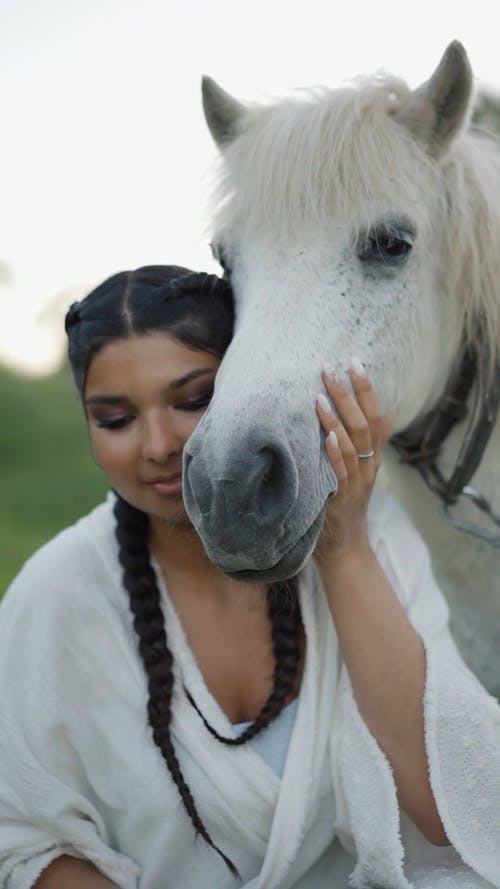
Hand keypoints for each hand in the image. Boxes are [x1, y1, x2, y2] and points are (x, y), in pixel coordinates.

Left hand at [314, 358, 392, 563]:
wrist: (345, 548)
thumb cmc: (346, 505)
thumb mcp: (361, 470)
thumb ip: (373, 442)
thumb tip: (389, 410)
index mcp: (372, 457)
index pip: (373, 414)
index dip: (365, 388)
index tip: (355, 360)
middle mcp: (368, 466)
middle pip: (363, 424)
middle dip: (348, 395)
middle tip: (331, 368)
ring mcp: (356, 482)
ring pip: (352, 445)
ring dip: (336, 419)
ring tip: (320, 396)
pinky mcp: (342, 499)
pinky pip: (340, 473)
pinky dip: (335, 454)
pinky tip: (326, 438)